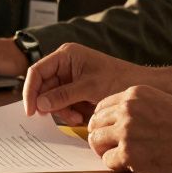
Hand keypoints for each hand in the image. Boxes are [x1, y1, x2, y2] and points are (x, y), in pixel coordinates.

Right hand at [22, 43, 141, 122]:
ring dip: (62, 111)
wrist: (140, 86)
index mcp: (65, 55)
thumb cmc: (119, 79)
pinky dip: (70, 113)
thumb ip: (63, 95)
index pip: (37, 72)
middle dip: (52, 105)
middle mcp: (64, 65)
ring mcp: (70, 78)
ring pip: (52, 99)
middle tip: (66, 116)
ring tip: (78, 117)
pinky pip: (63, 104)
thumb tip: (40, 104)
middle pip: (44, 88)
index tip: (31, 111)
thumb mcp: (89, 87)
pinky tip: (82, 116)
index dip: (31, 91)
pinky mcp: (76, 91)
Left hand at [85, 85, 171, 172]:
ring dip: (106, 152)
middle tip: (112, 148)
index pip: (101, 106)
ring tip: (123, 158)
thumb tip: (118, 121)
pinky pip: (107, 162)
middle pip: (94, 124)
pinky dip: (117, 167)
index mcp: (135, 93)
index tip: (110, 133)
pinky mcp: (129, 154)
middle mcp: (127, 109)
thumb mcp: (164, 103)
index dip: (104, 122)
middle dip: (102, 137)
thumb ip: (139, 108)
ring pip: (97, 141)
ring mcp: (126, 131)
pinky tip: (133, 167)